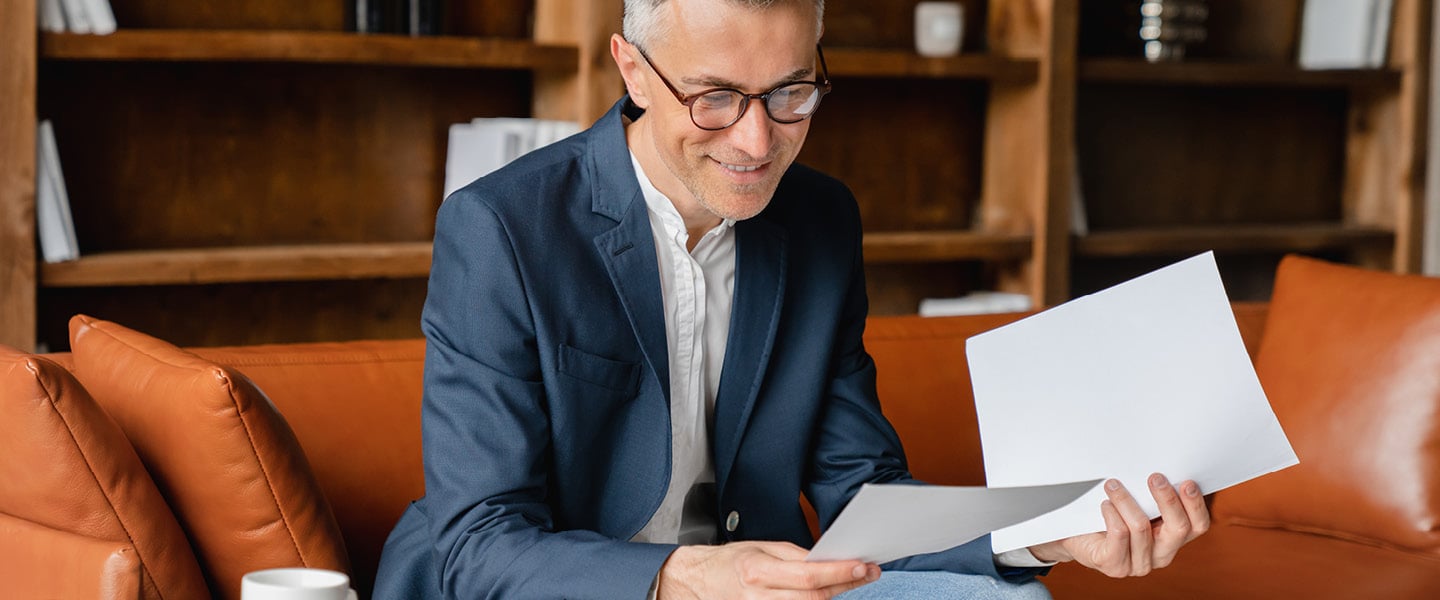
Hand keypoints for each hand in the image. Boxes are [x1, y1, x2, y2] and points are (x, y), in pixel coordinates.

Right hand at [657, 541, 879, 598]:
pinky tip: (822, 595)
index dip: (840, 572)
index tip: (863, 566)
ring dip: (830, 597)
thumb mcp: (758, 547)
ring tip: (847, 583)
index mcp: (758, 569)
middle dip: (845, 586)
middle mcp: (758, 596)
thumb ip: (793, 555)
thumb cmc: (726, 562)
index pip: (808, 574)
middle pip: (813, 598)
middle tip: (867, 574)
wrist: (693, 582)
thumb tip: (825, 561)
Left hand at [1028, 473, 1209, 577]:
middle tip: (1155, 477)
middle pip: (1178, 529)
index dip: (1196, 505)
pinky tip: (1104, 504)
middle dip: (1168, 499)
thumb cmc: (1109, 514)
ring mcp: (1138, 564)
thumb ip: (1152, 492)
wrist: (1075, 536)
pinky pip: (1119, 535)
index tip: (1187, 482)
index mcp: (1172, 538)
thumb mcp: (1136, 501)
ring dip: (1127, 500)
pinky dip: (1112, 514)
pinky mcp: (1114, 565)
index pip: (1198, 526)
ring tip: (1113, 484)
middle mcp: (1161, 555)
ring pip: (1141, 527)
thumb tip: (1161, 466)